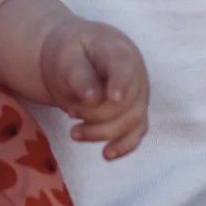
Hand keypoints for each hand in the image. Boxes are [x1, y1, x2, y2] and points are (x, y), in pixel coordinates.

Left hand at [40, 18, 149, 158]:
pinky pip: (135, 133)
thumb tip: (93, 98)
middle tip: (70, 112)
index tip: (112, 97)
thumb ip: (79, 75)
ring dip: (102, 132)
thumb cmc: (71, 52)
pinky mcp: (135, 113)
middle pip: (127, 101)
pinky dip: (123, 146)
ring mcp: (139, 95)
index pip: (124, 66)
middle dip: (96, 114)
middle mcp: (136, 73)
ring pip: (132, 121)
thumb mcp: (66, 56)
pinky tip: (106, 155)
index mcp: (117, 50)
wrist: (77, 56)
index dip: (122, 83)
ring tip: (73, 133)